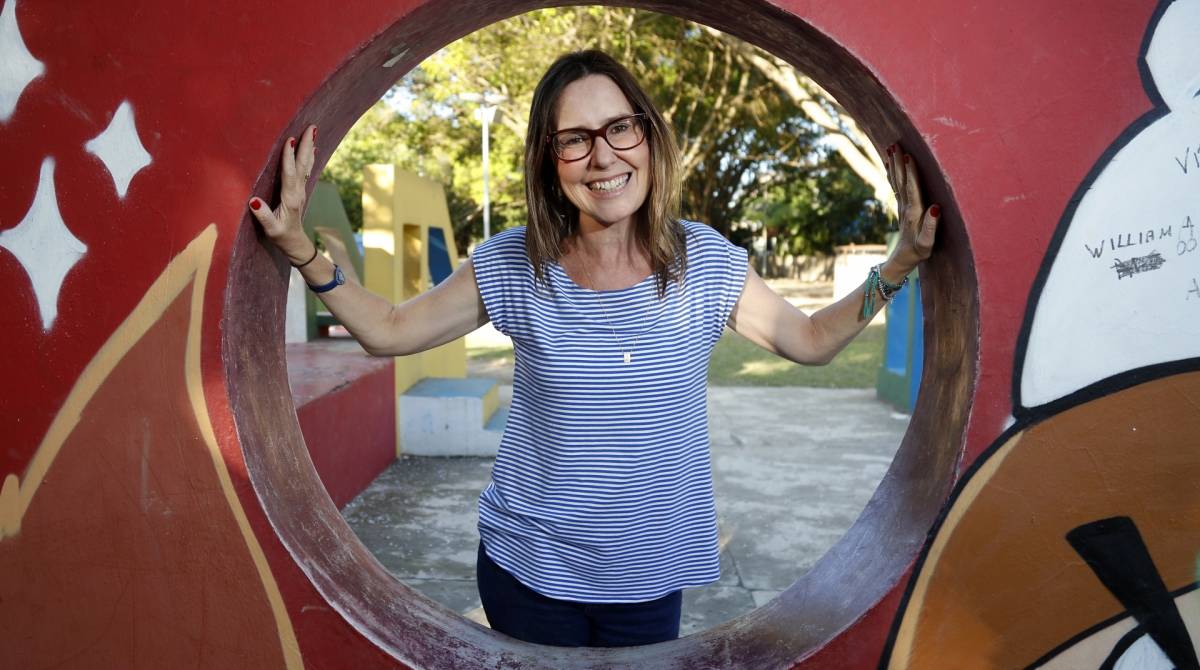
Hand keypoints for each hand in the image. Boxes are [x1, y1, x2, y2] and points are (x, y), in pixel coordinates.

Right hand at [248, 125, 317, 263]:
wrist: (295, 244)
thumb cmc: (281, 236)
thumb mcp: (271, 229)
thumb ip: (263, 215)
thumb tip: (253, 200)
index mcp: (290, 198)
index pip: (289, 174)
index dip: (288, 157)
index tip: (290, 140)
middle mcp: (298, 192)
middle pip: (302, 165)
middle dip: (306, 145)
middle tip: (312, 127)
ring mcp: (300, 190)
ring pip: (306, 165)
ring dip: (309, 148)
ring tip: (313, 132)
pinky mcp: (300, 191)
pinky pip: (305, 170)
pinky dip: (309, 157)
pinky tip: (312, 149)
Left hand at [883, 143, 938, 274]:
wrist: (903, 259)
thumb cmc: (919, 252)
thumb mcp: (927, 244)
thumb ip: (931, 227)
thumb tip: (936, 208)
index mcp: (914, 213)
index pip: (912, 189)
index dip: (911, 173)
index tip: (907, 157)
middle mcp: (905, 206)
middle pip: (901, 181)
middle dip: (899, 162)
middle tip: (895, 144)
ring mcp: (902, 205)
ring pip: (896, 181)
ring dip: (893, 164)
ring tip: (890, 147)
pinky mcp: (901, 206)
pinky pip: (895, 186)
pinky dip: (891, 173)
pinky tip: (888, 163)